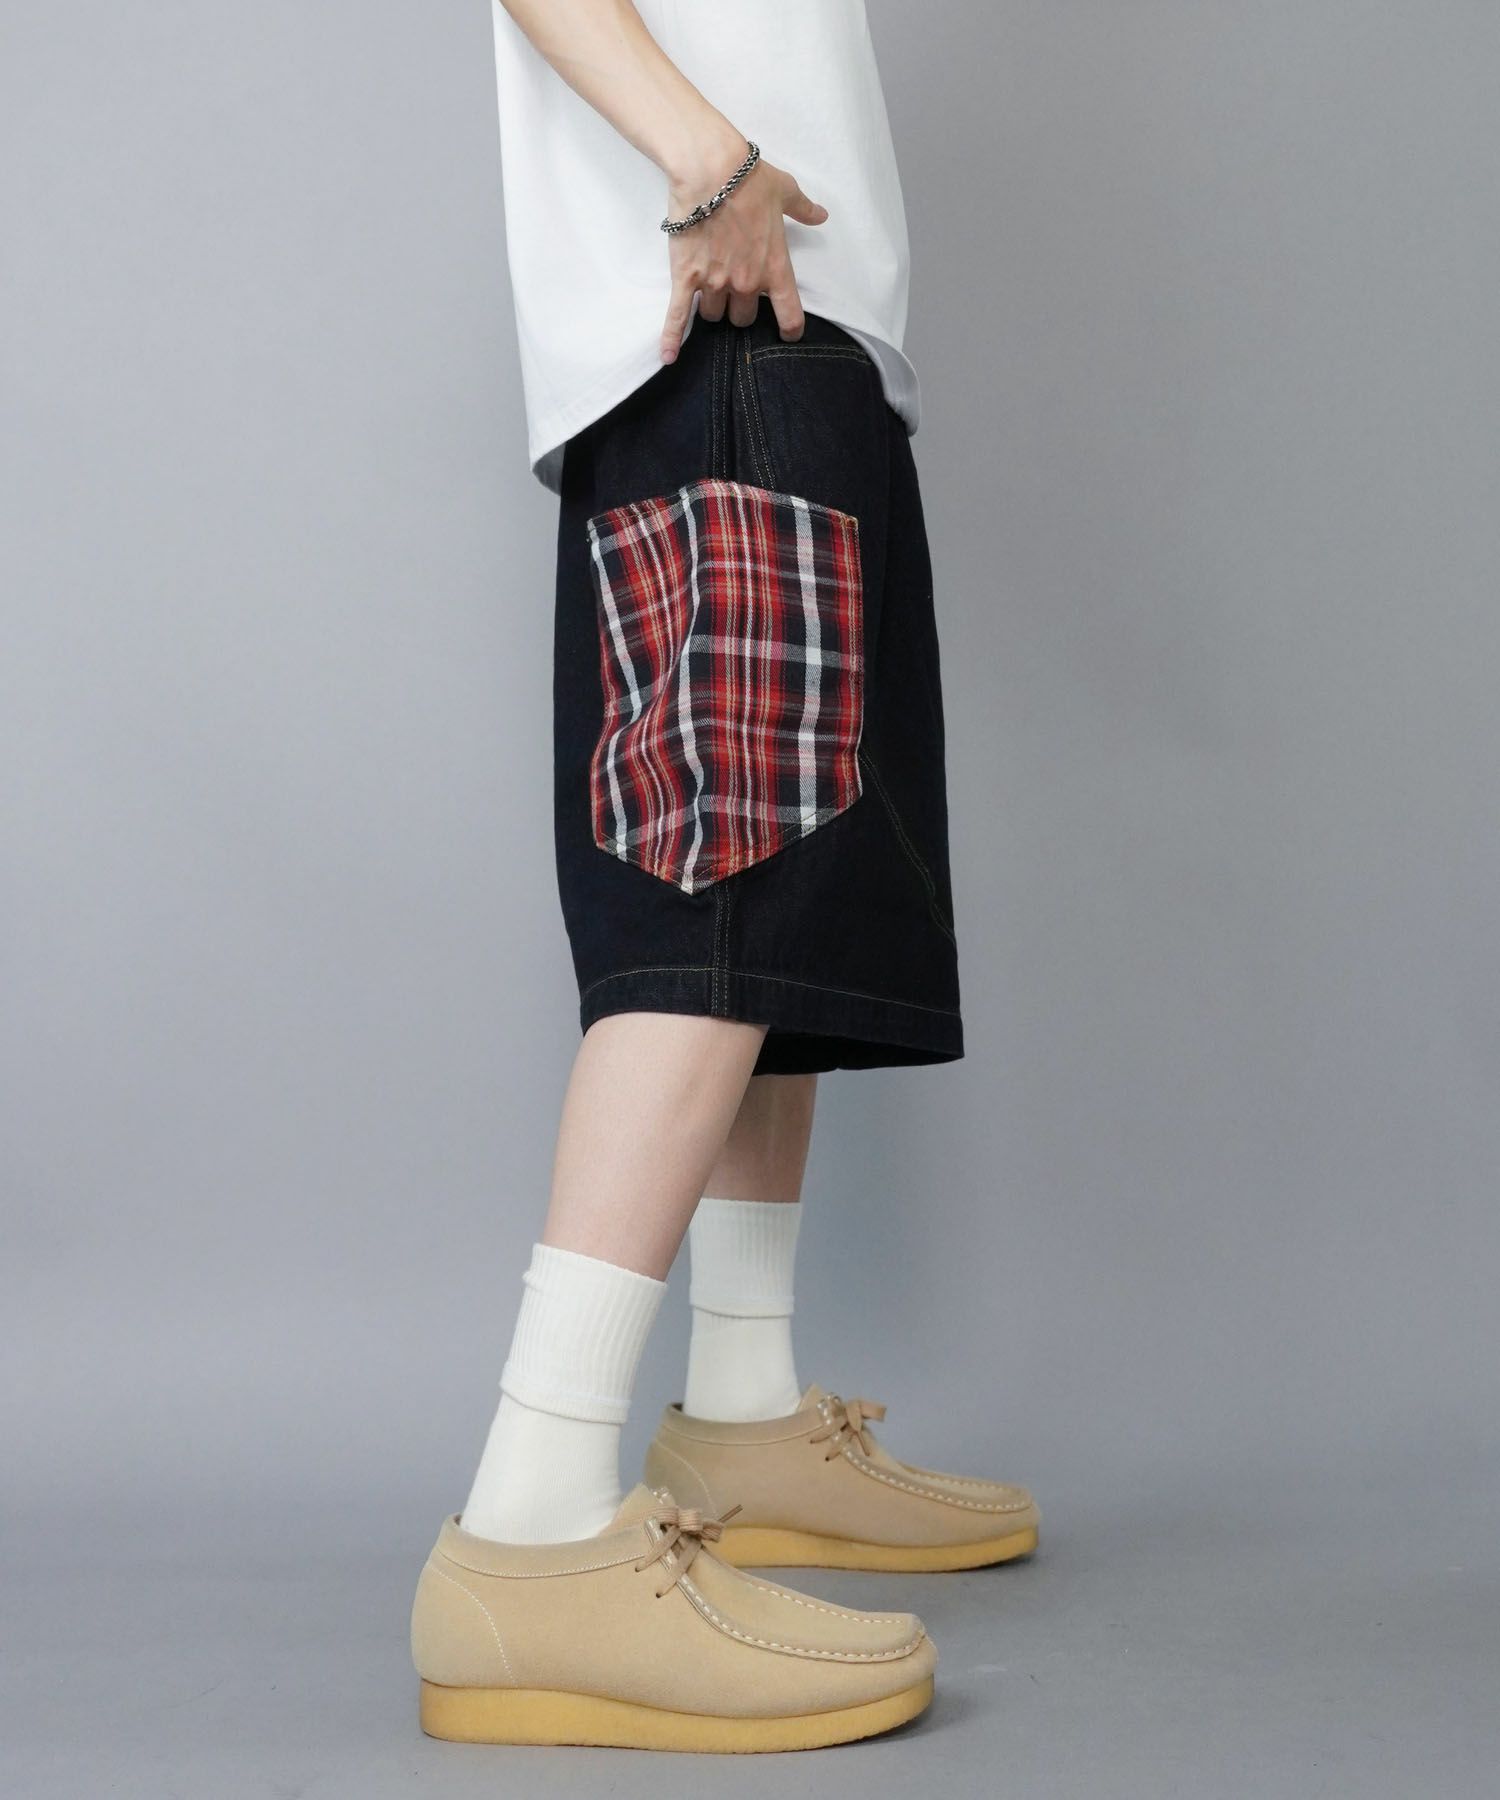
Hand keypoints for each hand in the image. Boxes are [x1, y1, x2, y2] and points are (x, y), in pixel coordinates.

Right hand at [660, 146, 828, 361]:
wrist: (710, 170)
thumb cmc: (749, 179)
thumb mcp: (785, 190)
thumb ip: (803, 209)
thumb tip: (822, 214)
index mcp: (774, 267)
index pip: (789, 313)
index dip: (790, 327)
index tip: (789, 333)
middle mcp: (746, 283)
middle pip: (743, 317)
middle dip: (740, 307)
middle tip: (734, 289)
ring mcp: (715, 284)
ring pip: (714, 315)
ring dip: (713, 307)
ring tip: (709, 288)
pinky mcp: (686, 279)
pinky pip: (678, 317)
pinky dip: (672, 337)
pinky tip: (668, 355)